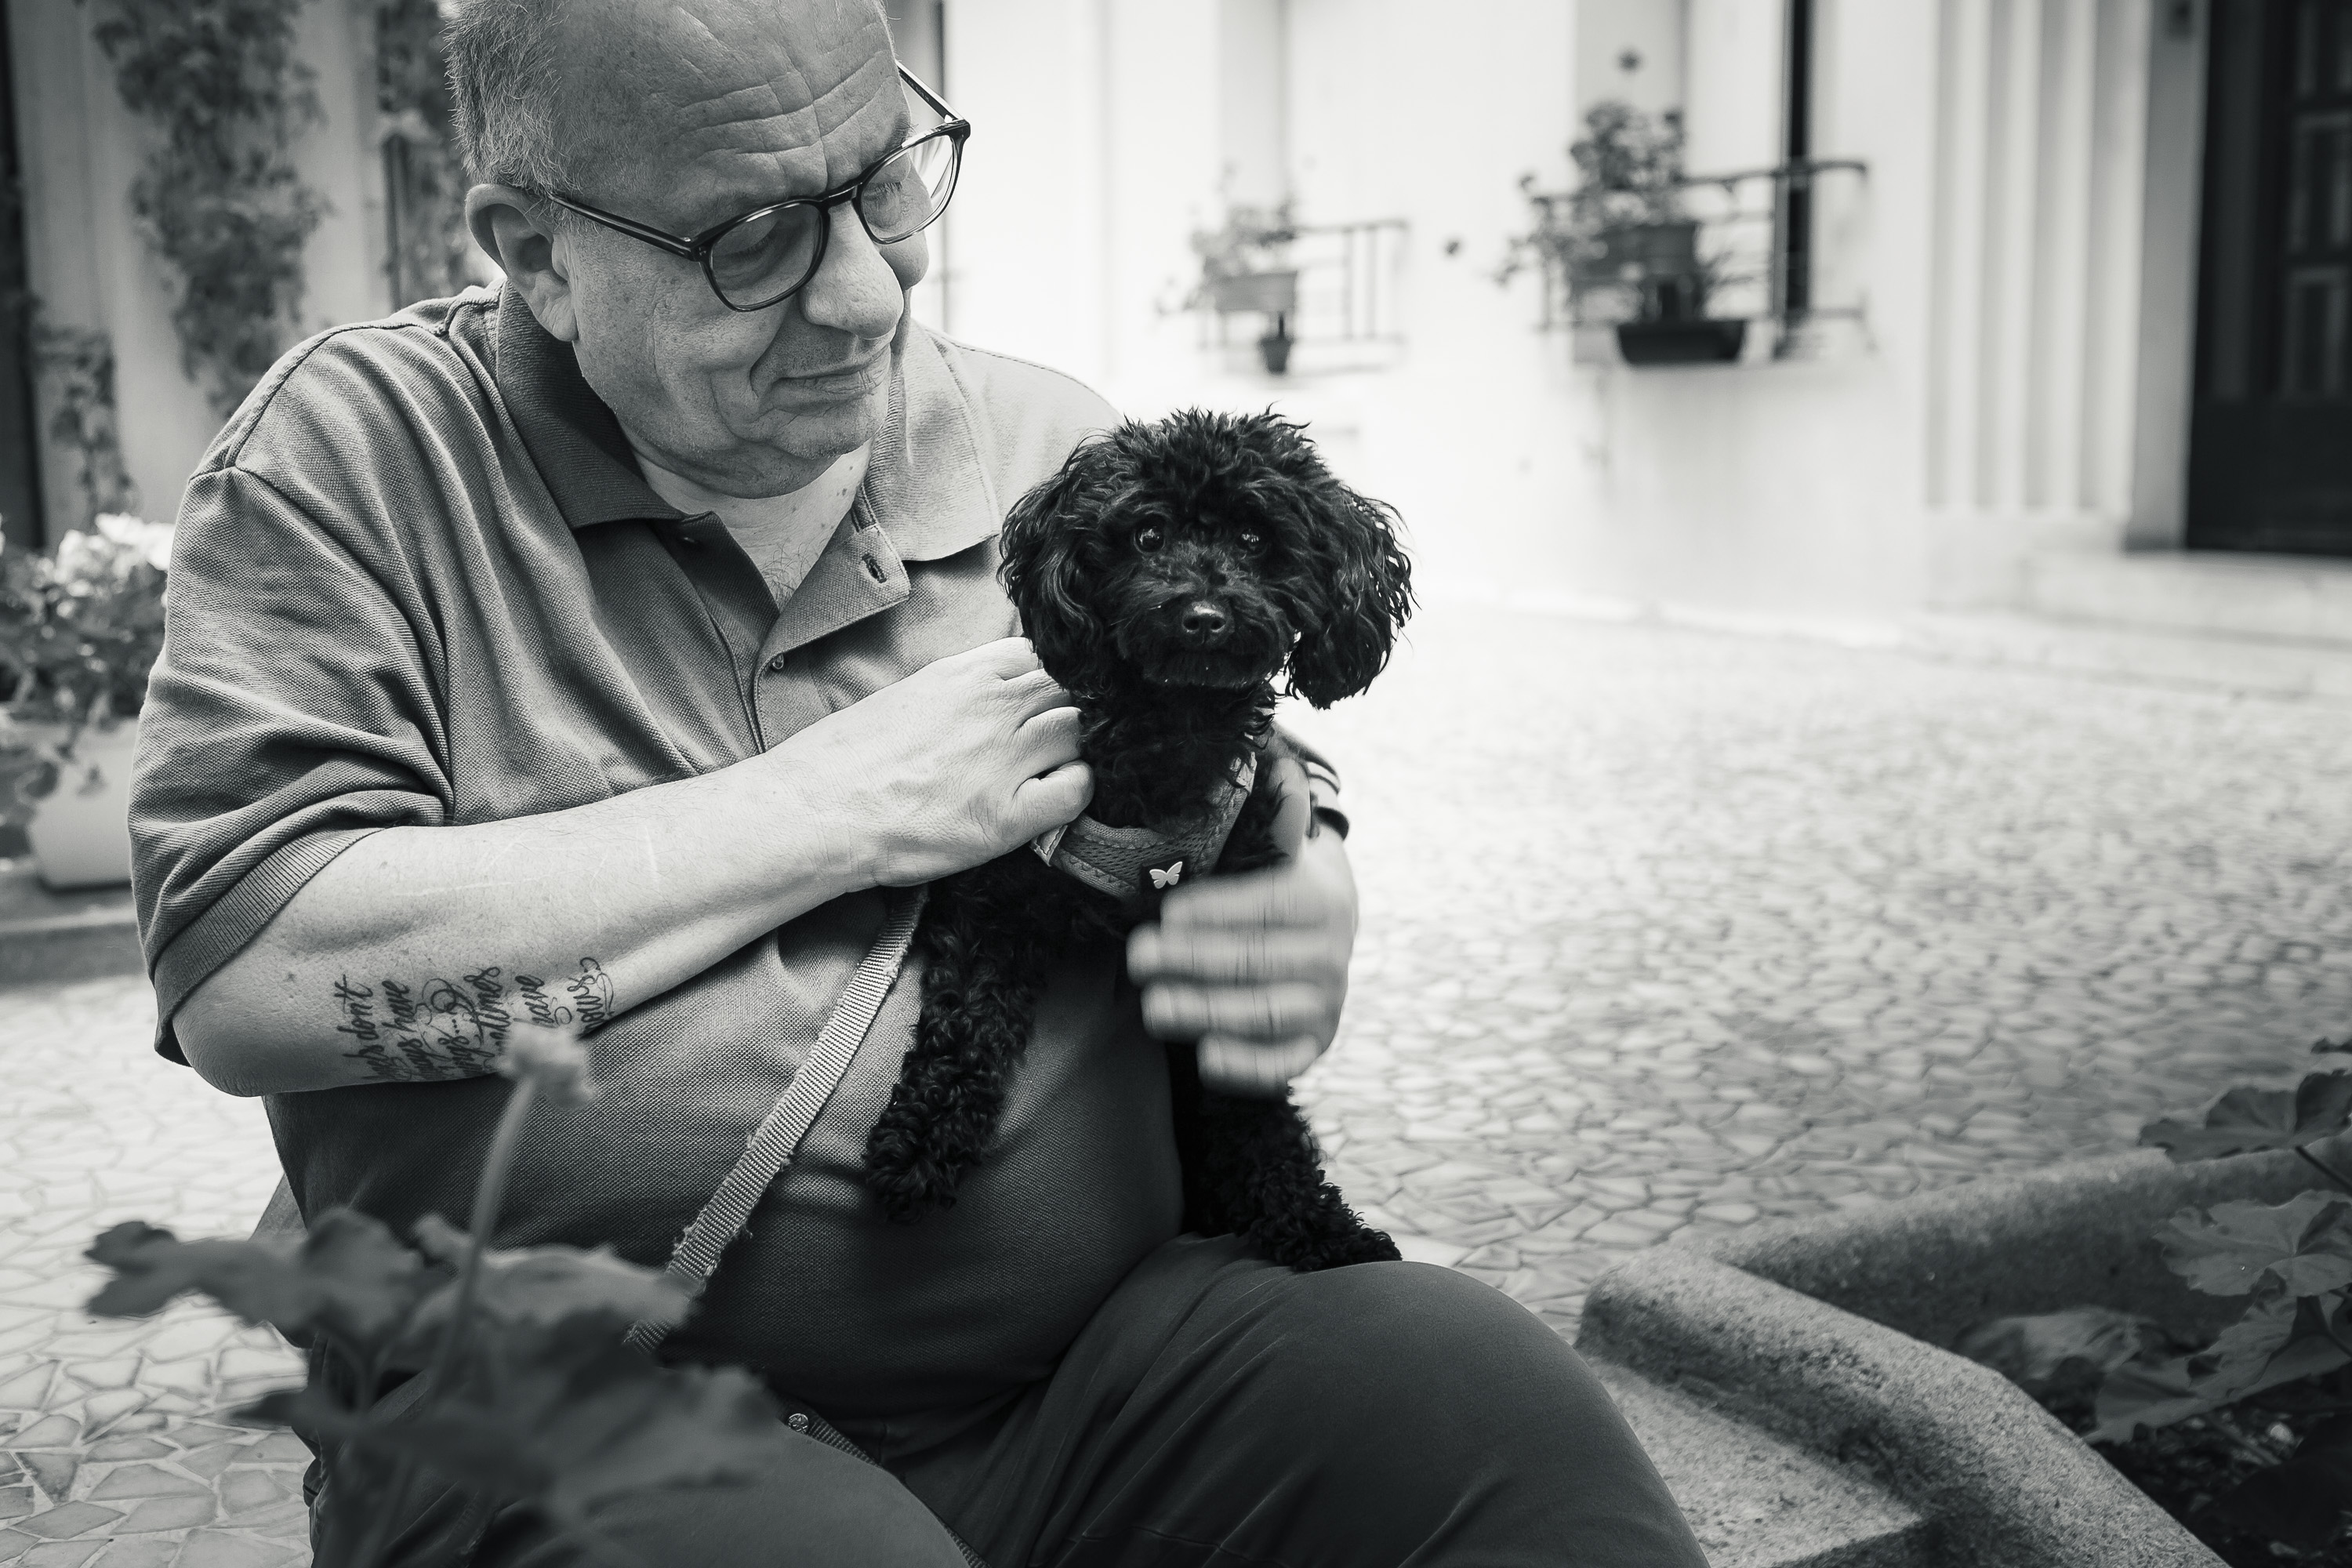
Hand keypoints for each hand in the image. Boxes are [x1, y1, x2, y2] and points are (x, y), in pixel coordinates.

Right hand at [783, 637, 1091, 887]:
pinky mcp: (1009, 815)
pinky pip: (1078, 788)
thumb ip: (959, 688)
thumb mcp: (908, 695)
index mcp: (965, 674)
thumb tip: (992, 692)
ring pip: (1082, 729)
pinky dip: (1079, 789)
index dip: (1049, 678)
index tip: (1039, 703)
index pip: (1040, 654)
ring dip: (1078, 747)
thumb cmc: (845, 759)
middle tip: (1050, 741)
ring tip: (1052, 769)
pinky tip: (1053, 798)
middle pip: (1070, 687)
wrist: (816, 810)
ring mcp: (1005, 759)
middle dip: (1070, 709)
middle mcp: (993, 707)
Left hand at [1126, 755, 1357, 1096]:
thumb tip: (1244, 753)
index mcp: (1321, 895)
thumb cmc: (1273, 874)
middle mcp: (1334, 951)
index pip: (1265, 905)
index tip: (1164, 914)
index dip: (1214, 911)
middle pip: (1257, 961)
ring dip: (1207, 1012)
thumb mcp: (1274, 836)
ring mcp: (1327, 1001)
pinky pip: (1284, 1063)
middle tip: (1138, 959)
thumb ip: (1262, 807)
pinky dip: (1248, 1066)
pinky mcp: (1315, 1043)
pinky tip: (1204, 1058)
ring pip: (1265, 1012)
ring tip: (1152, 1008)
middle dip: (1194, 962)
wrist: (1324, 923)